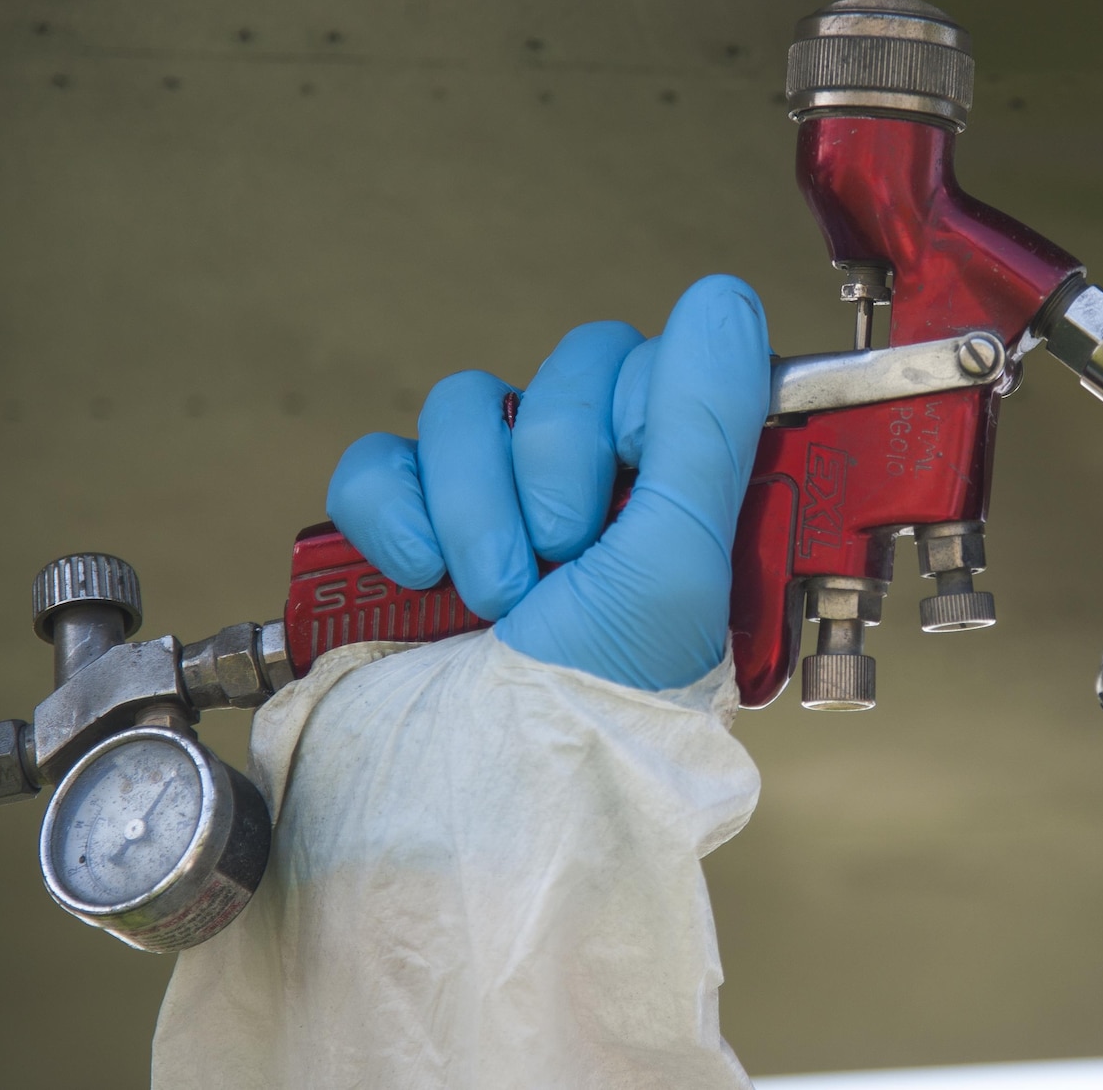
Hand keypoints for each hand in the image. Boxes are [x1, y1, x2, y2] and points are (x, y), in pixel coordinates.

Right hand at [325, 275, 770, 690]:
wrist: (463, 801)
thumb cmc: (589, 709)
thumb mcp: (677, 562)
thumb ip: (708, 420)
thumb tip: (724, 300)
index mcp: (673, 500)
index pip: (654, 365)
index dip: (640, 408)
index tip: (640, 484)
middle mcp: (590, 494)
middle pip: (563, 369)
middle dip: (554, 463)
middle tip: (564, 558)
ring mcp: (489, 510)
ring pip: (464, 404)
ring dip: (476, 499)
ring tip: (497, 595)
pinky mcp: (400, 533)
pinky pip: (378, 456)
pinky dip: (392, 510)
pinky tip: (421, 575)